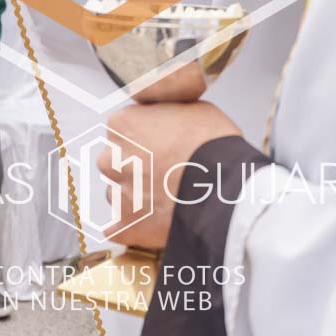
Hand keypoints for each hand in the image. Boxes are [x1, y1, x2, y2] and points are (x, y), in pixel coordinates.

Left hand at [96, 102, 241, 250]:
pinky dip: (132, 226)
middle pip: (118, 161)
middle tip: (167, 171)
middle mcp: (111, 158)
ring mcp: (117, 194)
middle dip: (137, 166)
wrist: (225, 189)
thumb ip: (163, 112)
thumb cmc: (212, 144)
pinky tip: (150, 223)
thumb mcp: (191, 106)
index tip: (162, 144)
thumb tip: (163, 120)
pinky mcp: (127, 226)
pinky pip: (120, 229)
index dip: (146, 136)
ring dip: (137, 195)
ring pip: (120, 193)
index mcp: (122, 124)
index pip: (125, 128)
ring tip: (168, 197)